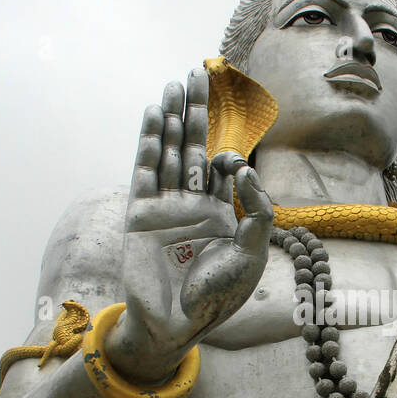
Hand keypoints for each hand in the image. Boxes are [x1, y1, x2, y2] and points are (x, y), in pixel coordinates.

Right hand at [109, 69, 272, 382]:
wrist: (178, 323)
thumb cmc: (219, 296)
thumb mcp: (252, 254)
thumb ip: (256, 211)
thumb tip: (245, 169)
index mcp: (220, 212)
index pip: (222, 164)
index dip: (226, 142)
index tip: (231, 137)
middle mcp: (191, 204)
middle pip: (193, 147)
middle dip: (197, 112)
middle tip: (198, 74)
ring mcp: (165, 207)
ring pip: (169, 152)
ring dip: (171, 118)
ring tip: (174, 84)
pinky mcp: (140, 213)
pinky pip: (145, 170)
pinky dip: (149, 142)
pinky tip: (153, 114)